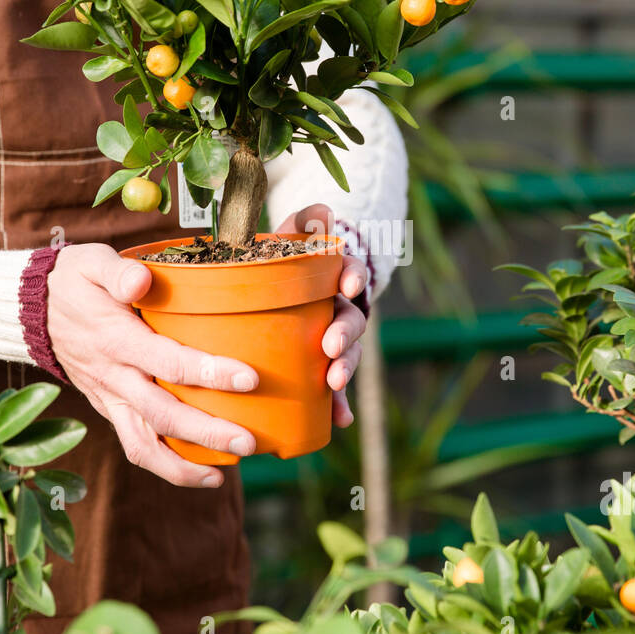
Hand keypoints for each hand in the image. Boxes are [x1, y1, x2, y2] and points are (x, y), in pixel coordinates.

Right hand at [46, 243, 257, 487]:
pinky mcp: (108, 409)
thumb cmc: (73, 282)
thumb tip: (142, 281)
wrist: (29, 310)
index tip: (249, 379)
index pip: (168, 362)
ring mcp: (109, 398)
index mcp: (116, 339)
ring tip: (222, 476)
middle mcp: (113, 377)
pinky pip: (135, 445)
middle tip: (248, 441)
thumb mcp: (90, 262)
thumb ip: (118, 272)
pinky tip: (201, 472)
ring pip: (143, 444)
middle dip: (206, 432)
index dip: (209, 373)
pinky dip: (165, 465)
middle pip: (162, 414)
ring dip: (182, 466)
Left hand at [275, 204, 368, 427]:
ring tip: (333, 385)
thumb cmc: (287, 259)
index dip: (354, 277)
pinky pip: (332, 390)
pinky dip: (339, 406)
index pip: (353, 273)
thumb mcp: (294, 233)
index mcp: (335, 277)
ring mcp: (333, 341)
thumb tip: (326, 212)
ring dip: (344, 370)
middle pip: (351, 321)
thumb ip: (307, 219)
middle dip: (345, 335)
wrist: (280, 289)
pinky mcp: (321, 368)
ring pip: (346, 356)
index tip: (349, 285)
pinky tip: (340, 421)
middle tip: (331, 347)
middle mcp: (340, 309)